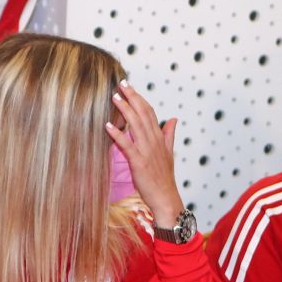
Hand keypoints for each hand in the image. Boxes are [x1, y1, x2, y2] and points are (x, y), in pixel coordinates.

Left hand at [106, 82, 183, 228]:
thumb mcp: (168, 153)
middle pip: (143, 114)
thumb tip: (173, 119)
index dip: (140, 98)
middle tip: (121, 83)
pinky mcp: (139, 162)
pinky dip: (118, 135)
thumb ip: (169, 135)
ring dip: (125, 110)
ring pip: (136, 125)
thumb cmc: (164, 178)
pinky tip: (108, 126)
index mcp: (159, 138)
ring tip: (115, 97)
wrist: (166, 198)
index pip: (150, 113)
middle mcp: (154, 141)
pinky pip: (127, 145)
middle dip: (132, 98)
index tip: (130, 87)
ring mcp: (147, 151)